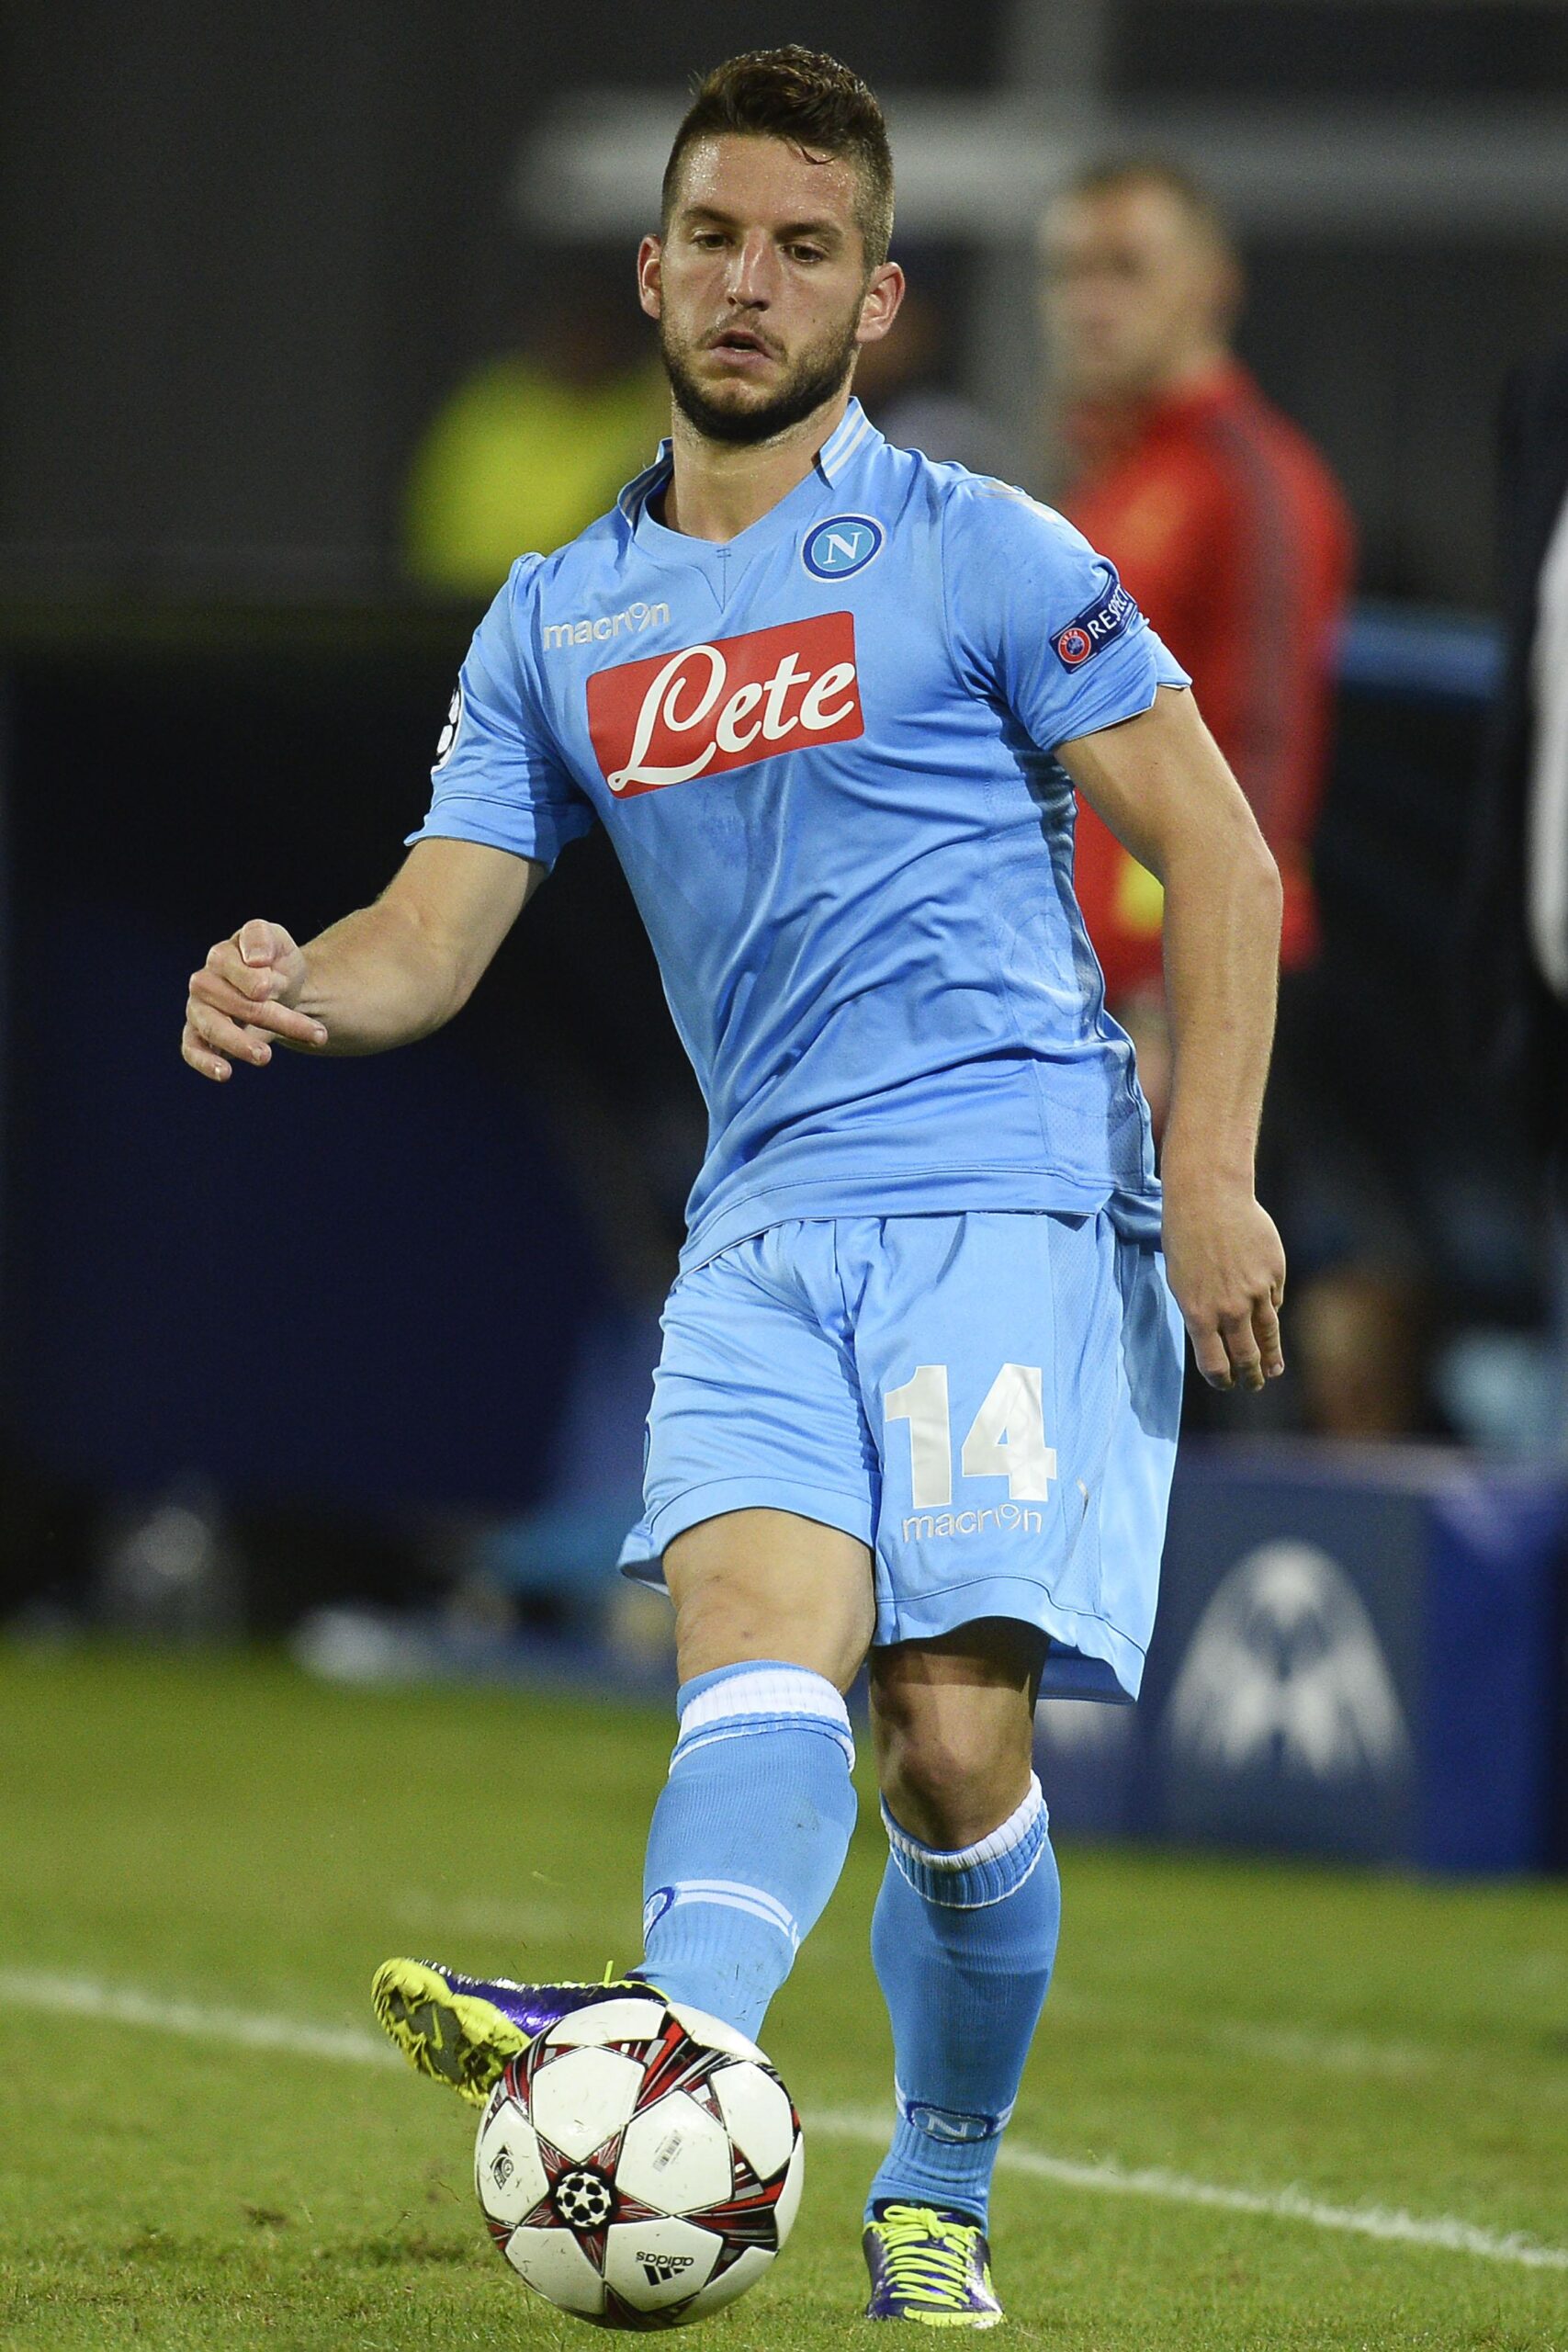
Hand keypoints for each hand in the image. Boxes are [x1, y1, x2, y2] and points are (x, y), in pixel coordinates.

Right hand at [182, 918, 325, 1081]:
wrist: (279, 989)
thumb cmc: (275, 964)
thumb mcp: (278, 940)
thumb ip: (263, 937)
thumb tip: (256, 960)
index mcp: (221, 956)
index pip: (233, 968)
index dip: (253, 981)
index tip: (273, 989)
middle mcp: (204, 982)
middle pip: (236, 1003)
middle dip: (276, 1019)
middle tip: (317, 1034)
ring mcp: (198, 1010)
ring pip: (214, 1028)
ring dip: (241, 1043)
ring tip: (266, 1056)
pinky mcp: (196, 1036)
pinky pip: (192, 1050)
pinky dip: (205, 1062)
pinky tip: (224, 1073)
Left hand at [1161, 1176, 1285, 1392]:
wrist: (1209, 1198)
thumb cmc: (1185, 1239)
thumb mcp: (1181, 1283)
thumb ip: (1201, 1314)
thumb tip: (1218, 1340)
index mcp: (1200, 1315)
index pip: (1215, 1365)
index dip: (1222, 1380)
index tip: (1226, 1384)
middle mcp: (1231, 1309)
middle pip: (1247, 1357)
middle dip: (1250, 1376)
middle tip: (1253, 1385)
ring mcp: (1257, 1292)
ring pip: (1268, 1334)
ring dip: (1271, 1357)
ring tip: (1273, 1371)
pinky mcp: (1275, 1273)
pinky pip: (1274, 1300)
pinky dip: (1269, 1309)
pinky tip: (1266, 1313)